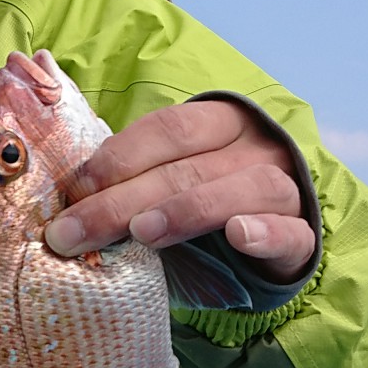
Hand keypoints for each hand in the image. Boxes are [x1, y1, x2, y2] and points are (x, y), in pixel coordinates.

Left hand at [43, 99, 312, 281]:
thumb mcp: (167, 184)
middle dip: (122, 201)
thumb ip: (130, 183)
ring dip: (187, 208)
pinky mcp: (303, 237)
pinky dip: (265, 232)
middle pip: (187, 167)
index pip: (167, 128)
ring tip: (143, 232)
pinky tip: (238, 235)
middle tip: (73, 234)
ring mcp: (285, 189)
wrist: (272, 243)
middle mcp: (255, 148)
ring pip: (243, 188)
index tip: (72, 192)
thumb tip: (63, 200)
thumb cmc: (203, 205)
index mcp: (219, 124)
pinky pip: (290, 232)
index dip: (118, 157)